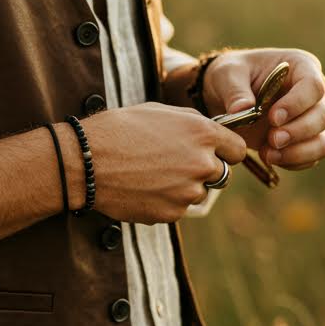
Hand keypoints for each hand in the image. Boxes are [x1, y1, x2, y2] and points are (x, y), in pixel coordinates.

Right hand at [80, 103, 248, 223]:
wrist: (87, 161)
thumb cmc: (119, 129)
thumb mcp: (160, 112)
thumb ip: (192, 123)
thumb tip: (211, 131)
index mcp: (203, 134)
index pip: (237, 149)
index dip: (225, 150)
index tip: (215, 152)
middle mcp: (202, 164)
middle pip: (221, 174)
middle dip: (203, 170)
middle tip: (174, 164)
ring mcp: (188, 192)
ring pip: (198, 193)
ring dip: (183, 187)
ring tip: (152, 175)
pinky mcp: (172, 213)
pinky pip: (177, 209)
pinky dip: (165, 202)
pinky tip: (142, 188)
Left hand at [202, 48, 324, 172]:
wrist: (224, 95)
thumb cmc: (230, 76)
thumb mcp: (226, 75)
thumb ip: (235, 91)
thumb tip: (242, 111)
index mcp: (300, 66)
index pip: (313, 85)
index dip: (297, 104)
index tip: (273, 118)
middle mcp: (312, 93)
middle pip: (321, 116)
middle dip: (298, 132)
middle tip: (272, 140)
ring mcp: (310, 118)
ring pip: (321, 141)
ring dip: (298, 153)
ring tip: (268, 154)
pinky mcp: (303, 140)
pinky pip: (311, 157)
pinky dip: (293, 162)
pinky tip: (270, 158)